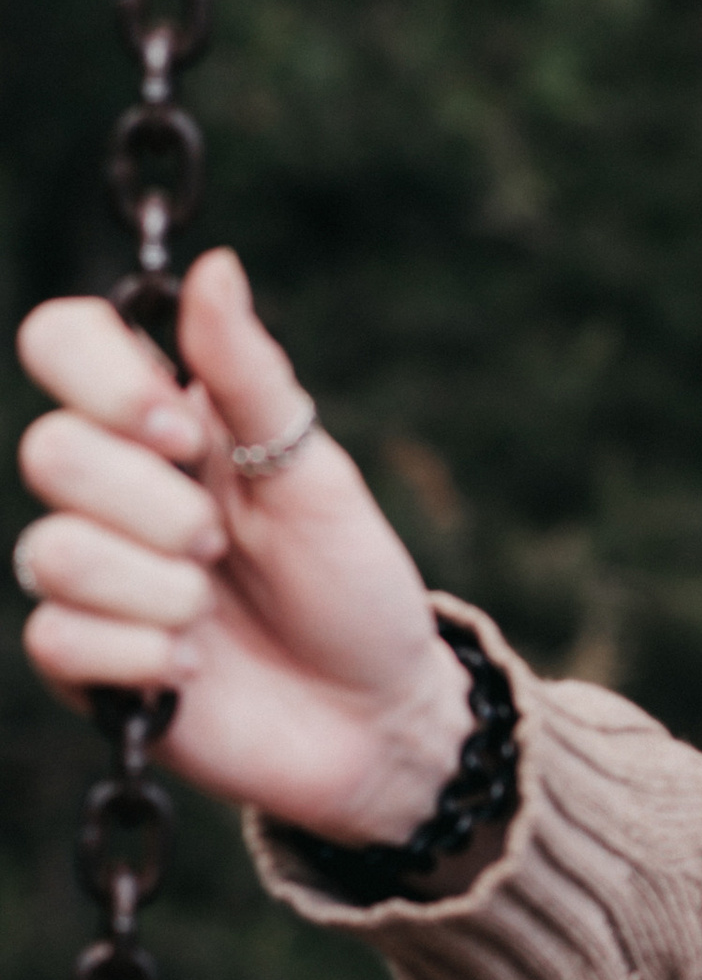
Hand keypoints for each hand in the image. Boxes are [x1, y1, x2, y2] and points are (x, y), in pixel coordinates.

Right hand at [15, 250, 472, 845]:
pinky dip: (143, 656)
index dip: (104, 382)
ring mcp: (91, 575)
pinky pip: (58, 638)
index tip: (181, 433)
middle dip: (154, 507)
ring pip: (51, 552)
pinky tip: (193, 670)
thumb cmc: (352, 584)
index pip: (62, 342)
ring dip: (159, 589)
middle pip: (47, 450)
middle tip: (222, 545)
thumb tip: (213, 264)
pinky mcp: (84, 661)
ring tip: (216, 610)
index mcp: (162, 423)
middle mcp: (112, 489)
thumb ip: (249, 376)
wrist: (375, 715)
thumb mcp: (315, 473)